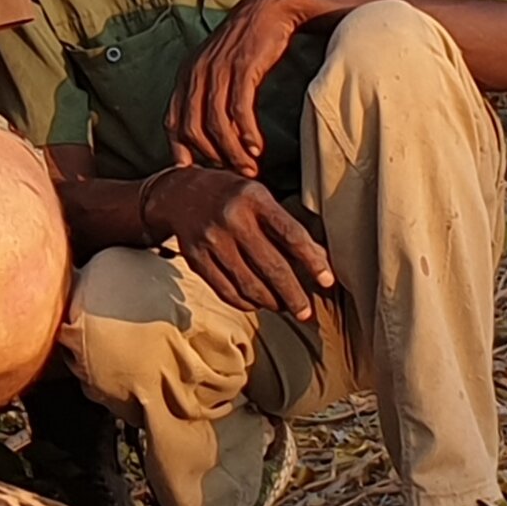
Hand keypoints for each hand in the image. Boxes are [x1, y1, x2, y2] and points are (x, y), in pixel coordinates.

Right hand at [143, 164, 334, 322]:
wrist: (178, 193)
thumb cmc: (231, 196)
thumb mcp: (260, 198)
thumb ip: (286, 226)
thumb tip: (320, 260)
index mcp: (253, 198)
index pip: (291, 234)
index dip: (312, 260)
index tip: (327, 281)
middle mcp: (231, 218)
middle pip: (270, 266)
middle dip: (293, 294)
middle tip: (307, 312)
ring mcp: (210, 239)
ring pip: (248, 283)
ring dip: (271, 302)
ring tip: (285, 308)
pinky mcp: (195, 258)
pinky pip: (225, 290)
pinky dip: (245, 302)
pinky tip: (258, 304)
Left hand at [169, 0, 328, 177]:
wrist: (269, 10)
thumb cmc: (245, 45)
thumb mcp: (216, 69)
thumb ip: (207, 96)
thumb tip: (208, 135)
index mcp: (185, 76)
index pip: (172, 123)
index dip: (181, 151)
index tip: (197, 174)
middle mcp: (195, 74)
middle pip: (192, 129)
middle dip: (211, 157)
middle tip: (231, 175)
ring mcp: (217, 70)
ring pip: (216, 123)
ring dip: (232, 151)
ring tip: (248, 168)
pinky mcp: (242, 67)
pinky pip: (239, 109)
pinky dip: (246, 133)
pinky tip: (256, 147)